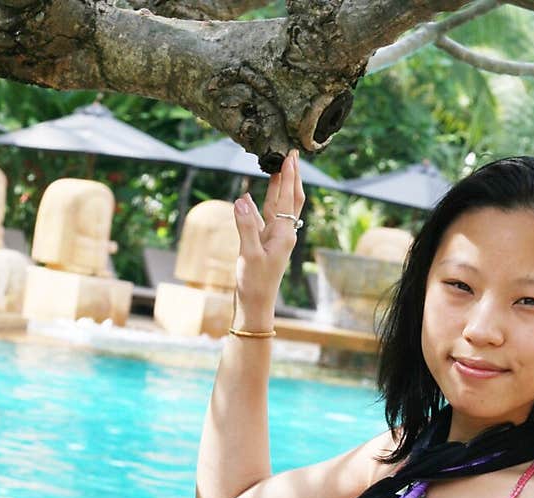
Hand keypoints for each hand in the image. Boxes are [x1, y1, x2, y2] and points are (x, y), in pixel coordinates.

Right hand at [233, 148, 305, 314]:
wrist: (255, 306)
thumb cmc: (254, 284)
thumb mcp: (248, 255)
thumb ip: (245, 226)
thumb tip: (241, 199)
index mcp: (284, 234)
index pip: (289, 199)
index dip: (289, 176)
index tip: (291, 155)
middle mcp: (283, 234)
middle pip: (290, 199)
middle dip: (291, 177)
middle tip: (292, 155)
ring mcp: (273, 239)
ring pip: (277, 207)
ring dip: (277, 187)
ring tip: (275, 167)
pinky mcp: (262, 245)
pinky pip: (261, 220)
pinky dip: (255, 207)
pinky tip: (246, 197)